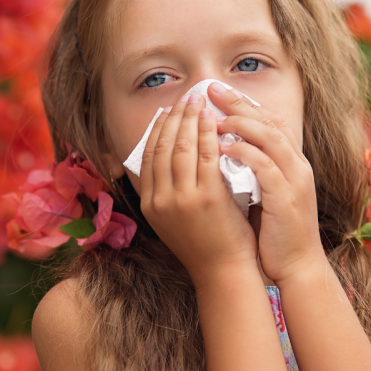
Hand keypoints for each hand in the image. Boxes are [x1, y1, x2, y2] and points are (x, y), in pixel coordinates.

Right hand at [139, 94, 257, 288]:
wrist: (222, 271)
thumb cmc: (203, 244)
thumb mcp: (174, 219)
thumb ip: (167, 191)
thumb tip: (170, 158)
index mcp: (149, 203)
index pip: (148, 156)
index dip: (158, 129)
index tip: (168, 111)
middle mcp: (159, 199)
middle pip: (162, 146)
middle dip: (174, 117)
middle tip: (185, 98)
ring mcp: (182, 198)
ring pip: (181, 146)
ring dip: (190, 119)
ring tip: (198, 101)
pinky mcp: (207, 197)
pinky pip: (207, 155)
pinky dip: (209, 134)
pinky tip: (213, 120)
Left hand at [209, 83, 325, 283]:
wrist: (296, 265)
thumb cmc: (273, 231)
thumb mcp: (263, 193)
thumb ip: (249, 170)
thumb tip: (216, 150)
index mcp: (291, 162)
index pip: (268, 120)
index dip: (243, 103)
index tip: (216, 92)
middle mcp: (297, 164)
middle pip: (268, 121)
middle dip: (238, 103)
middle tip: (211, 89)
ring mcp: (295, 179)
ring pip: (270, 137)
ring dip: (240, 123)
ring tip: (212, 119)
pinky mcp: (287, 197)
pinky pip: (265, 166)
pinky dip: (244, 153)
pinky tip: (222, 147)